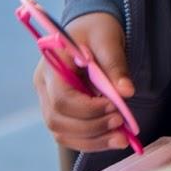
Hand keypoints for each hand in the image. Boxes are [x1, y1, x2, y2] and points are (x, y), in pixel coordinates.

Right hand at [34, 11, 135, 153]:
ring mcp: (49, 101)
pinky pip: (70, 135)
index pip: (61, 98)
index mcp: (51, 65)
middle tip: (121, 124)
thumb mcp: (108, 39)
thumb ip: (115, 65)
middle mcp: (44, 86)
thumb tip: (126, 93)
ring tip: (122, 138)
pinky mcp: (61, 111)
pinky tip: (113, 138)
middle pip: (57, 121)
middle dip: (91, 129)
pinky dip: (91, 141)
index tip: (116, 107)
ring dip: (93, 141)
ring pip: (62, 133)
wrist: (90, 29)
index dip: (89, 109)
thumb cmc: (97, 29)